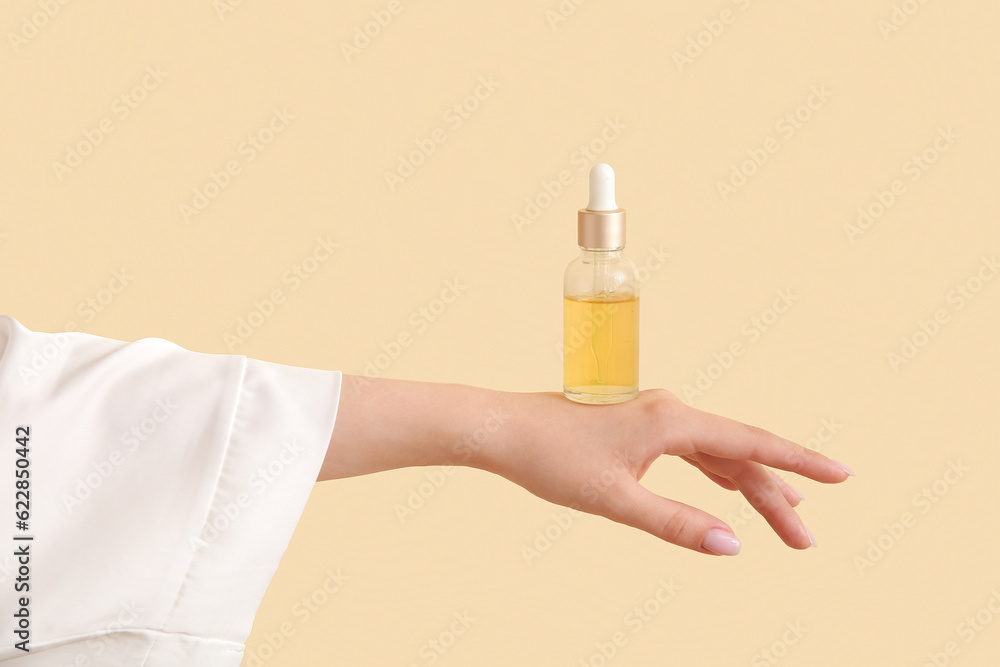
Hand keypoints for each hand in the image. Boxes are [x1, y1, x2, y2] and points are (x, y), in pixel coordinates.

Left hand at [485, 388, 853, 554]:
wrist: (502, 429)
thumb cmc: (550, 459)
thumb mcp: (614, 500)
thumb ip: (674, 524)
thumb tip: (732, 546)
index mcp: (670, 422)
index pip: (751, 443)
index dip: (799, 463)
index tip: (842, 475)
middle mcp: (670, 411)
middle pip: (739, 453)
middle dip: (776, 496)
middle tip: (805, 542)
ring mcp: (654, 415)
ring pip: (717, 452)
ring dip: (749, 486)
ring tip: (784, 520)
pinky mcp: (638, 424)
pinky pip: (693, 448)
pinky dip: (718, 472)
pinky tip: (730, 488)